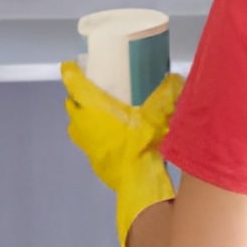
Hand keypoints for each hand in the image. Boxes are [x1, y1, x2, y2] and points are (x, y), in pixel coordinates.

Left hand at [62, 62, 181, 246]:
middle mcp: (82, 121)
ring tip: (100, 113)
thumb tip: (174, 78)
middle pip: (71, 102)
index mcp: (92, 105)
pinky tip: (110, 136)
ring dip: (83, 117)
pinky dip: (92, 135)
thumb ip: (167, 93)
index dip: (71, 70)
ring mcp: (84, 142)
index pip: (73, 81)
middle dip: (78, 95)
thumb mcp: (158, 114)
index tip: (73, 64)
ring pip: (75, 124)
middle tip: (93, 89)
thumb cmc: (142, 142)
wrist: (137, 181)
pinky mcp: (91, 159)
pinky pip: (86, 140)